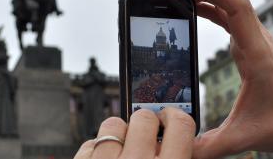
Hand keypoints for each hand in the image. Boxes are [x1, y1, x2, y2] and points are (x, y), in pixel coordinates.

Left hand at [74, 108, 195, 158]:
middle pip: (144, 118)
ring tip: (121, 156)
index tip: (170, 119)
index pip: (180, 124)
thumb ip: (178, 157)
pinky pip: (89, 143)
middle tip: (144, 142)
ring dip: (119, 137)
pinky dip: (97, 152)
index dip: (175, 118)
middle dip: (145, 126)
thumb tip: (183, 139)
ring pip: (113, 125)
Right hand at [160, 0, 272, 158]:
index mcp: (257, 54)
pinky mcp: (253, 44)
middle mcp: (258, 40)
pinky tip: (195, 8)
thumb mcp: (242, 138)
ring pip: (230, 3)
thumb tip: (178, 149)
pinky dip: (211, 6)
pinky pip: (231, 15)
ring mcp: (256, 39)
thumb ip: (208, 145)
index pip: (236, 7)